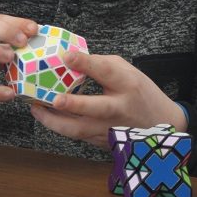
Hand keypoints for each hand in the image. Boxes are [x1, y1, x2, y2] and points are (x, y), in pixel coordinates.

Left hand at [29, 50, 186, 148]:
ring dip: (55, 121)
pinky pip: (77, 135)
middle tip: (54, 99)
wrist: (161, 124)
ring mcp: (111, 129)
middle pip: (97, 108)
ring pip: (81, 130)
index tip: (66, 55)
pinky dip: (59, 126)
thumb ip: (101, 65)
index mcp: (128, 84)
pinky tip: (45, 116)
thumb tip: (71, 59)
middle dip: (75, 105)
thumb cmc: (140, 92)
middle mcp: (120, 108)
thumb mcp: (127, 72)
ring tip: (35, 108)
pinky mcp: (102, 141)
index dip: (86, 62)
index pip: (107, 71)